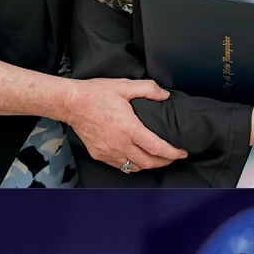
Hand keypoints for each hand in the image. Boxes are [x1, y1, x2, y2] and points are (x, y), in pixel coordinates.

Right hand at [63, 78, 187, 170]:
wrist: (72, 103)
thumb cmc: (97, 94)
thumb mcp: (124, 85)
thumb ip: (148, 89)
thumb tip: (165, 95)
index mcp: (129, 129)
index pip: (157, 148)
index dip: (173, 153)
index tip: (182, 152)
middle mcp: (120, 144)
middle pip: (149, 162)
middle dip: (165, 162)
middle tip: (173, 156)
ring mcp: (109, 152)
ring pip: (135, 167)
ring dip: (149, 164)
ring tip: (157, 158)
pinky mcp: (100, 155)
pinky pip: (121, 166)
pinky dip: (132, 165)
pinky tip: (137, 158)